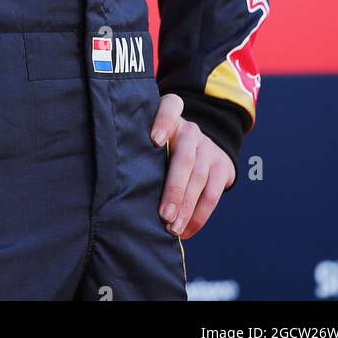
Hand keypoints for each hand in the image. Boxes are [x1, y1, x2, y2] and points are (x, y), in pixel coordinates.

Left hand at [150, 92, 234, 239]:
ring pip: (199, 178)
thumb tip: (114, 181)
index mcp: (170, 118)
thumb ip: (138, 149)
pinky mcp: (222, 166)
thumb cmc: (161, 148)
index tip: (154, 140)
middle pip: (184, 157)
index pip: (171, 107)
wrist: (200, 148)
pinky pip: (213, 193)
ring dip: (186, 207)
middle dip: (174, 188)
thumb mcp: (150, 139)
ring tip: (174, 228)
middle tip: (164, 214)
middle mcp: (190, 130)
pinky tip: (187, 230)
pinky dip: (199, 215)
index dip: (163, 121)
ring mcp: (207, 147)